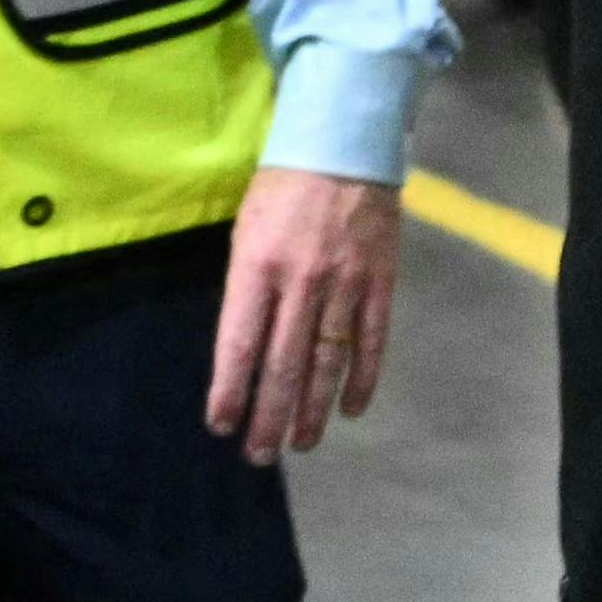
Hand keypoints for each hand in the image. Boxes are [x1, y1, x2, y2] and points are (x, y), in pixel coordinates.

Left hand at [206, 163, 404, 456]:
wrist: (345, 146)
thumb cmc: (282, 189)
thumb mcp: (245, 230)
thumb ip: (246, 288)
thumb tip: (243, 348)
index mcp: (257, 266)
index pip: (240, 343)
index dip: (230, 388)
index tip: (222, 425)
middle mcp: (301, 282)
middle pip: (283, 364)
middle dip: (270, 415)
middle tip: (260, 455)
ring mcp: (345, 285)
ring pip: (326, 361)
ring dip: (312, 409)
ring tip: (301, 444)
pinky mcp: (380, 283)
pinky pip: (371, 341)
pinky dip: (361, 378)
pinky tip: (350, 409)